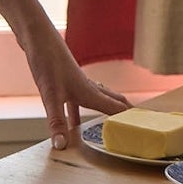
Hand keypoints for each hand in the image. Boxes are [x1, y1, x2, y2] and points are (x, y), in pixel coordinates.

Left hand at [20, 16, 130, 150]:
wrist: (37, 37)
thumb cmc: (47, 62)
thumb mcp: (51, 96)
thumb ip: (57, 122)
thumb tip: (62, 146)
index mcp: (89, 92)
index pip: (116, 108)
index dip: (129, 118)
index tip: (145, 128)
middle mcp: (86, 87)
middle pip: (111, 100)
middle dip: (123, 112)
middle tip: (136, 124)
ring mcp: (76, 83)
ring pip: (95, 100)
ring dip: (102, 112)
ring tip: (108, 126)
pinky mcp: (64, 81)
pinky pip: (77, 101)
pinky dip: (78, 113)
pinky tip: (71, 121)